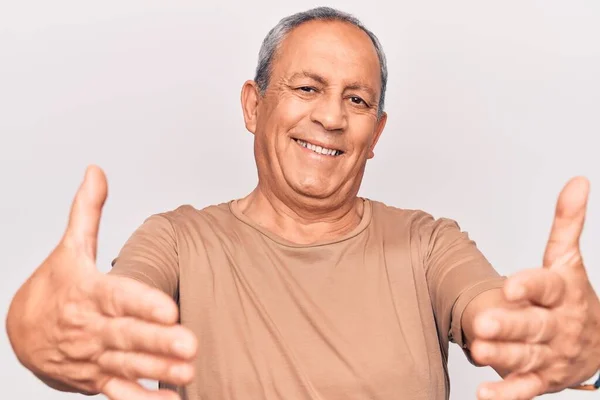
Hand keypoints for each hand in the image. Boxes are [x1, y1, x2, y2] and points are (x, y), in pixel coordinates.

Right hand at [7, 166, 196, 399]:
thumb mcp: (68, 248)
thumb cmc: (55, 286)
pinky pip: (118, 393)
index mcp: (88, 293)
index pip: (117, 297)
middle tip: (191, 344)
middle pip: (126, 336)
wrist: (20, 332)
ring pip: (126, 366)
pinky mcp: (95, 379)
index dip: (142, 303)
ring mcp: (92, 357)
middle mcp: (90, 328)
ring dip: (158, 371)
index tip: (169, 307)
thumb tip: (97, 170)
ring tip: (189, 372)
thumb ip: (87, 212)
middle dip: (157, 342)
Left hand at [470, 177, 599, 399]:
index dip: (530, 286)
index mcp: (563, 293)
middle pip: (534, 325)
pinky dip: (506, 394)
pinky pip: (526, 389)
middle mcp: (558, 325)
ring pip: (527, 356)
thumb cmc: (573, 298)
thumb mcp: (569, 261)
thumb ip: (567, 224)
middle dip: (511, 325)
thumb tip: (577, 181)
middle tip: (483, 322)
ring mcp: (551, 354)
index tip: (511, 284)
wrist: (597, 345)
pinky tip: (484, 395)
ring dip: (503, 356)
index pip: (547, 287)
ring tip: (479, 351)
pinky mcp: (543, 379)